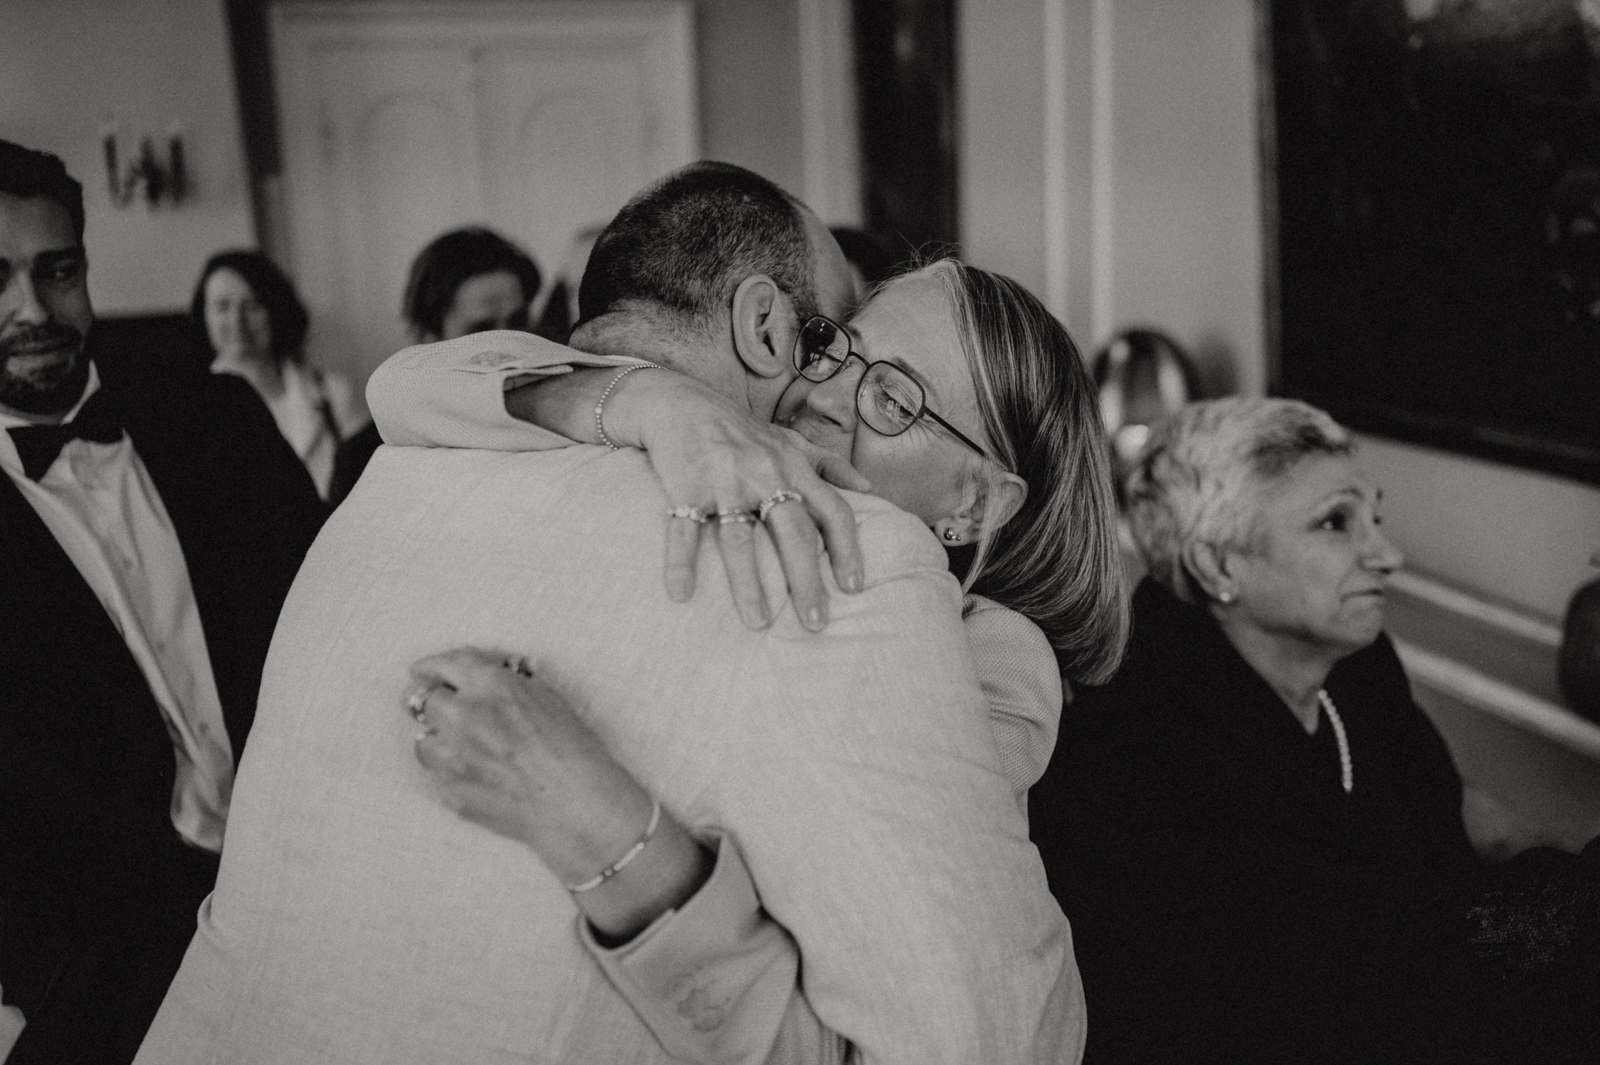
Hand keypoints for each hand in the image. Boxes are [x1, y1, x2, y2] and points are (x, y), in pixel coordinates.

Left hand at [407, 648, 710, 938]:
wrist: (577, 806)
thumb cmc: (574, 751)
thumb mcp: (549, 699)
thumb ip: (509, 685)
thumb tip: (487, 678)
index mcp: (492, 686)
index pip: (445, 664)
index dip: (433, 666)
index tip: (425, 670)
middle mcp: (465, 716)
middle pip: (422, 699)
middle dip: (433, 702)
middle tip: (444, 708)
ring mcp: (454, 757)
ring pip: (423, 741)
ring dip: (440, 741)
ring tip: (463, 748)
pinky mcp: (451, 791)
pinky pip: (438, 777)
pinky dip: (451, 774)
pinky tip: (477, 777)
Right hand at [620, 373, 870, 631]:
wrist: (681, 401)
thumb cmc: (740, 430)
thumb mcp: (789, 441)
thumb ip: (829, 464)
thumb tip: (868, 487)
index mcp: (794, 468)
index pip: (833, 512)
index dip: (848, 550)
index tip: (854, 588)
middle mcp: (765, 475)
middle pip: (793, 533)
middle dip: (807, 580)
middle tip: (815, 624)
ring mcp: (725, 482)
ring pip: (740, 538)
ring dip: (749, 583)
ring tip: (759, 623)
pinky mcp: (686, 487)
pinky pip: (682, 530)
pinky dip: (681, 562)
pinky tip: (681, 594)